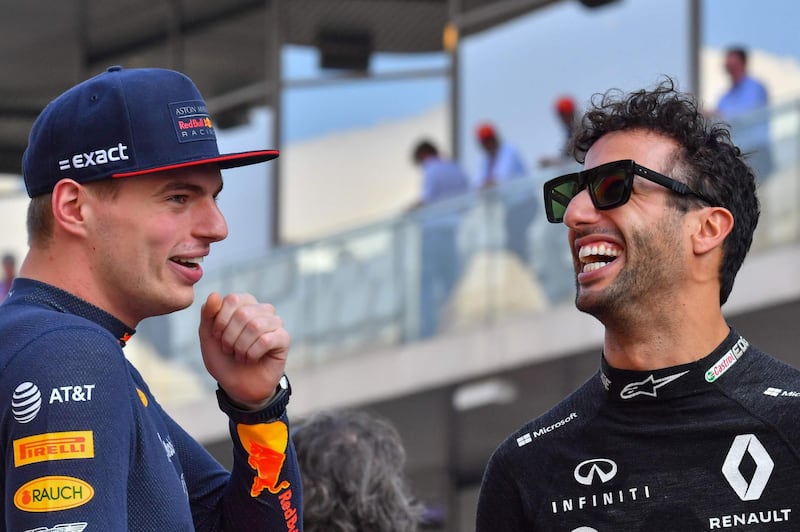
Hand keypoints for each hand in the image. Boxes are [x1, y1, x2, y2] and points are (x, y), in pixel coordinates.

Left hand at [199, 292, 289, 408]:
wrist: (237, 385)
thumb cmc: (224, 359)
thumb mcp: (208, 336)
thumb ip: (208, 314)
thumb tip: (214, 294)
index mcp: (244, 304)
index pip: (233, 299)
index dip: (221, 320)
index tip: (217, 337)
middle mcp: (262, 310)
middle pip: (243, 313)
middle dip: (230, 336)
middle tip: (229, 350)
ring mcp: (275, 323)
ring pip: (256, 326)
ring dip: (241, 346)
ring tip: (240, 355)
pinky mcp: (284, 339)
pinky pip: (267, 340)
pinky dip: (253, 353)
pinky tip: (252, 359)